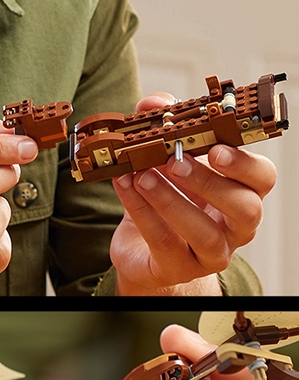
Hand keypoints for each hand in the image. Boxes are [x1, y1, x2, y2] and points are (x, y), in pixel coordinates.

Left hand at [109, 92, 276, 294]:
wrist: (142, 246)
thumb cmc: (166, 195)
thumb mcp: (164, 157)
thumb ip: (162, 126)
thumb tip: (154, 104)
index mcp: (243, 191)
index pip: (262, 178)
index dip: (244, 163)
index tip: (215, 148)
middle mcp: (237, 225)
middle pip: (244, 207)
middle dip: (209, 182)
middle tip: (174, 162)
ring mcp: (212, 252)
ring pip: (204, 232)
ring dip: (171, 201)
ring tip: (143, 177)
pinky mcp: (180, 268)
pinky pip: (165, 243)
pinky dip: (142, 213)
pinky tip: (125, 188)